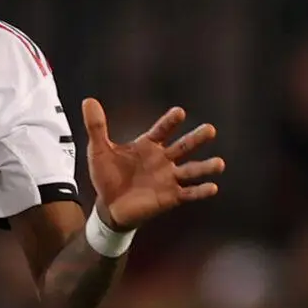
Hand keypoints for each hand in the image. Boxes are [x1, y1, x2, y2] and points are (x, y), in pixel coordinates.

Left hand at [80, 99, 223, 228]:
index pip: (162, 130)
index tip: (179, 112)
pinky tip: (212, 188)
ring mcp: (169, 178)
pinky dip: (200, 191)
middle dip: (196, 138)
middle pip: (183, 146)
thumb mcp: (98, 151)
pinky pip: (188, 193)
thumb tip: (88, 101)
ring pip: (191, 170)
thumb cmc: (107, 177)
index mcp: (148, 145)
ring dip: (205, 167)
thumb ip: (96, 127)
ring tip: (220, 163)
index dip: (170, 122)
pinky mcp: (170, 196)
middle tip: (210, 129)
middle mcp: (163, 159)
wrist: (108, 207)